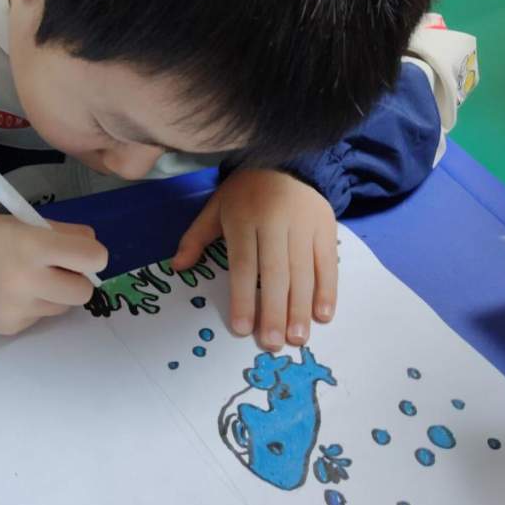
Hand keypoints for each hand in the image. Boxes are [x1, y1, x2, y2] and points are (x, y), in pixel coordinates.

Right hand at [0, 214, 107, 334]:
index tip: (83, 253)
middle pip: (84, 291)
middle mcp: (29, 282)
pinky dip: (33, 306)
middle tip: (57, 269)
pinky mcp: (11, 327)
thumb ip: (62, 232)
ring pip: (63, 307)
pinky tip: (10, 294)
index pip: (93, 258)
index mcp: (34, 247)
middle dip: (76, 279)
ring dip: (55, 294)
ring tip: (27, 280)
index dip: (93, 255)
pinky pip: (39, 318)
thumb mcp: (22, 222)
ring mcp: (20, 309)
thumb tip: (93, 247)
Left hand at [171, 169, 337, 350]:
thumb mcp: (215, 208)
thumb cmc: (244, 192)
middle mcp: (276, 221)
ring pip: (303, 271)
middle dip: (275, 311)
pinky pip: (327, 262)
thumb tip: (176, 267)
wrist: (285, 161)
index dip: (244, 298)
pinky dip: (327, 289)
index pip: (244, 265)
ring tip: (298, 338)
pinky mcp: (326, 225)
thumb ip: (196, 238)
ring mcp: (304, 223)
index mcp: (244, 218)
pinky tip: (322, 315)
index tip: (243, 328)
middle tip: (273, 343)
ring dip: (301, 308)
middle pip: (276, 273)